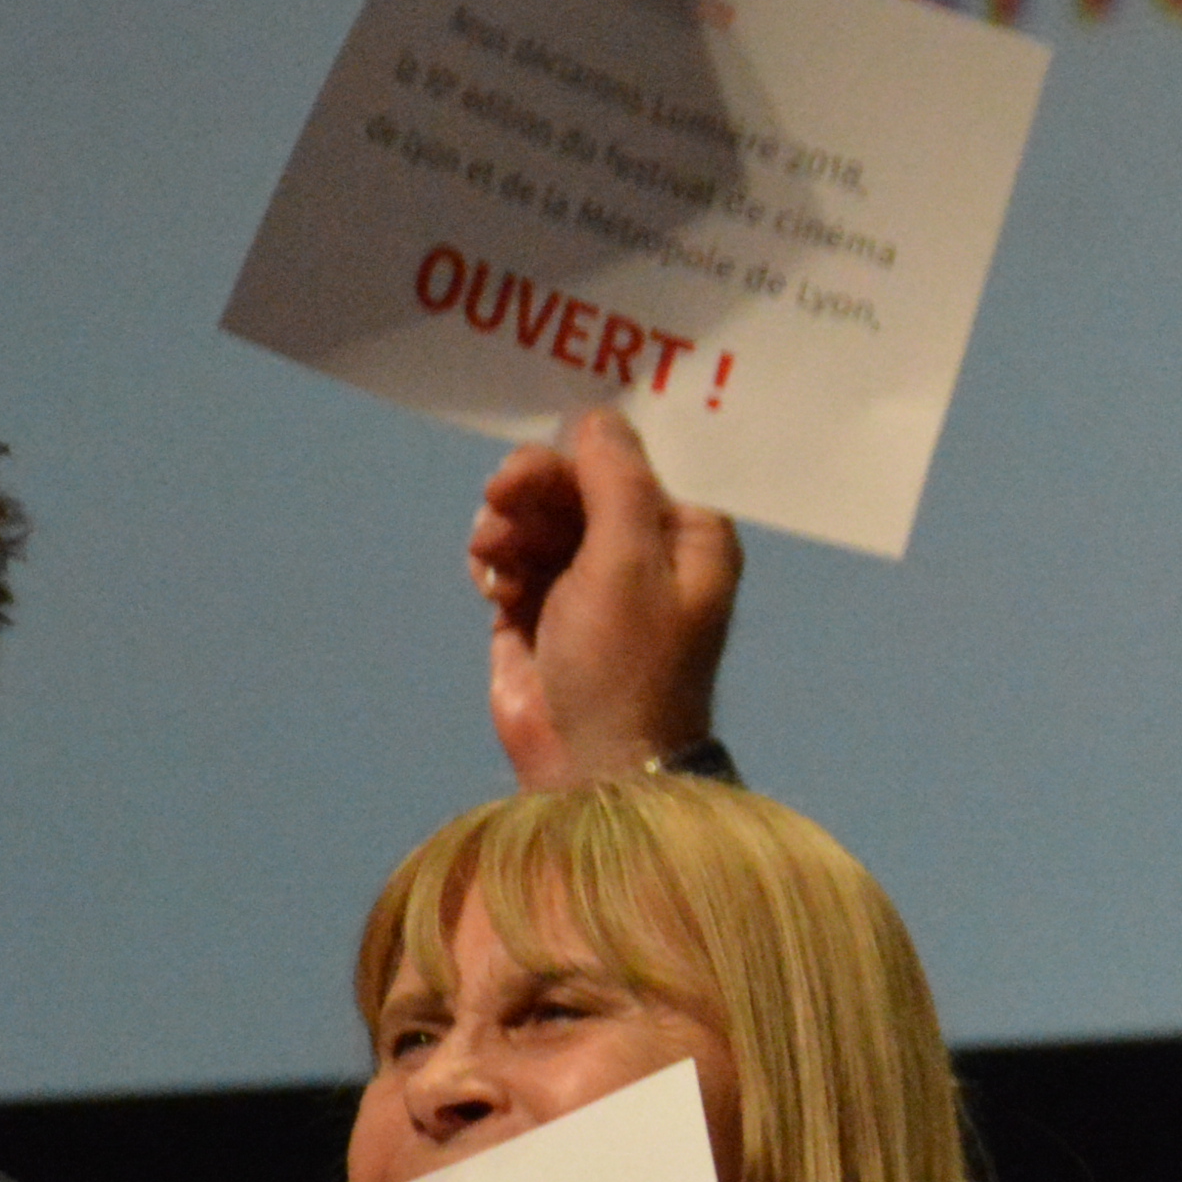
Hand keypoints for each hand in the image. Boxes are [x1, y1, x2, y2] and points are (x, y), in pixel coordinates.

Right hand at [472, 410, 741, 785]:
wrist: (591, 766)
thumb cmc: (627, 660)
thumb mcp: (628, 558)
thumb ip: (615, 479)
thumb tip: (600, 416)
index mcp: (685, 535)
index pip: (630, 462)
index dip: (583, 453)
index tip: (546, 457)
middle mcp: (641, 552)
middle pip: (573, 483)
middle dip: (533, 489)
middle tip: (502, 501)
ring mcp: (587, 583)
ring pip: (534, 517)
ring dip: (508, 527)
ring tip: (497, 557)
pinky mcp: (540, 612)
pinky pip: (510, 559)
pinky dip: (498, 564)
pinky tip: (495, 586)